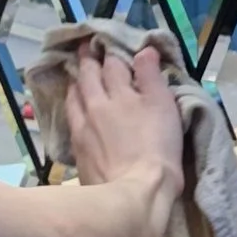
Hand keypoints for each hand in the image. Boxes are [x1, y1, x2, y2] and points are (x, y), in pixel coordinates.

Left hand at [62, 31, 183, 211]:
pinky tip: (74, 108)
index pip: (113, 65)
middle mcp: (97, 105)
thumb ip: (152, 76)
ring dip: (76, 82)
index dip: (112, 52)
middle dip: (87, 61)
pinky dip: (72, 106)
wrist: (134, 193)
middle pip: (88, 77)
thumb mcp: (164, 107)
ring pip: (75, 97)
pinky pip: (71, 119)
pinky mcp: (78, 149)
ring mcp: (83, 128)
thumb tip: (144, 50)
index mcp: (121, 92)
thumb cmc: (157, 148)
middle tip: (85, 49)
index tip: (108, 43)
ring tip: (76, 76)